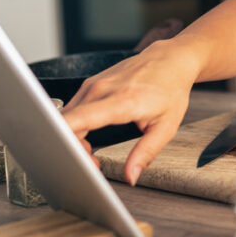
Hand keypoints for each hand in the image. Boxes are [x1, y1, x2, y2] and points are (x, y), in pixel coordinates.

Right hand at [61, 39, 200, 184]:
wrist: (170, 60)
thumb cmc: (170, 90)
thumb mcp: (165, 127)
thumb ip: (145, 153)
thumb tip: (130, 177)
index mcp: (121, 101)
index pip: (76, 120)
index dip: (67, 144)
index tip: (80, 161)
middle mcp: (102, 89)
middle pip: (65, 123)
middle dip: (71, 148)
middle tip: (93, 162)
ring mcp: (93, 84)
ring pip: (65, 117)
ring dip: (72, 138)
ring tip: (93, 150)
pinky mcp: (90, 83)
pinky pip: (72, 108)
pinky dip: (75, 125)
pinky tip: (91, 133)